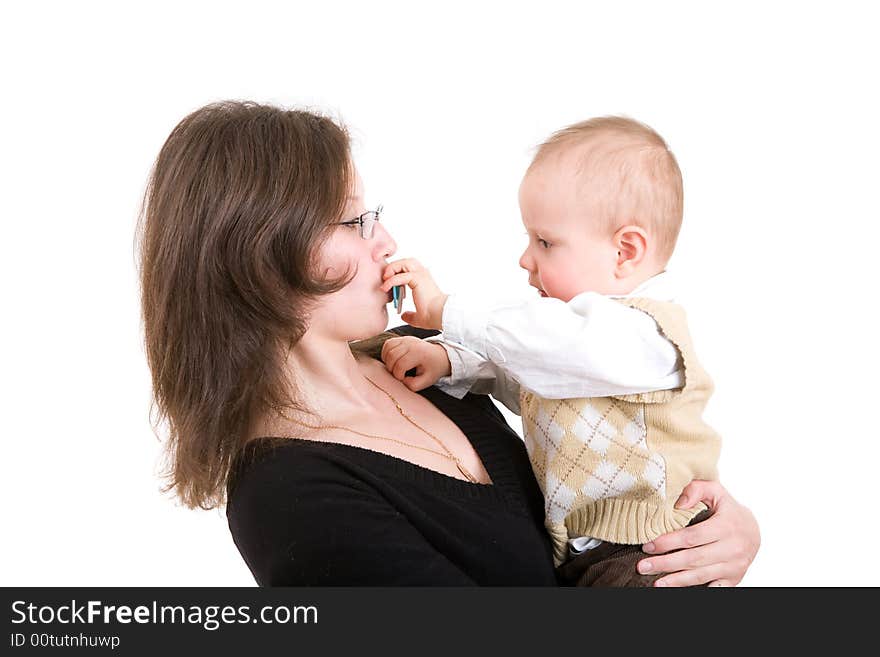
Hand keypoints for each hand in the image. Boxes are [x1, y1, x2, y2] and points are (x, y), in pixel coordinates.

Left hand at [380, 258, 447, 329]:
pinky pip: (400, 275)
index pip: (407, 268)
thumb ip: (410, 315)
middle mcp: (423, 274)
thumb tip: (404, 315)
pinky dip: (390, 280)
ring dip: (391, 269)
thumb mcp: (418, 316)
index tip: (389, 285)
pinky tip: (385, 288)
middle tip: (385, 278)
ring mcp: (421, 274)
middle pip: (405, 261)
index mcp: (423, 280)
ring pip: (403, 263)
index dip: (396, 273)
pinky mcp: (417, 278)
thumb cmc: (433, 315)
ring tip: (385, 280)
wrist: (440, 315)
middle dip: (393, 267)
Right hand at [381, 336, 451, 390]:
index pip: (401, 365)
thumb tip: (401, 380)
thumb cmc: (433, 368)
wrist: (439, 356)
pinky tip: (392, 361)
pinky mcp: (402, 338)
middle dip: (391, 369)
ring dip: (387, 361)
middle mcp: (411, 343)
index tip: (404, 379)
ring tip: (395, 368)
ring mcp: (406, 339)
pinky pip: (388, 344)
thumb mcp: (427, 381)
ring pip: (388, 349)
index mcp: (419, 353)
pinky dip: (386, 353)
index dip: (399, 375)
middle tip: (399, 375)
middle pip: (392, 356)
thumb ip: (413, 385)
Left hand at [636, 480, 759, 586]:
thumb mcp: (716, 492)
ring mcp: (734, 566)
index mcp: (727, 526)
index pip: (692, 537)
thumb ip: (696, 490)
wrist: (754, 531)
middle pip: (693, 559)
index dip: (668, 542)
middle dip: (666, 563)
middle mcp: (733, 548)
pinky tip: (678, 590)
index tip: (648, 545)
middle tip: (643, 566)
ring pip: (701, 576)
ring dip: (676, 581)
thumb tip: (678, 503)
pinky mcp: (734, 579)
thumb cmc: (728, 510)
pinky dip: (697, 589)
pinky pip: (714, 588)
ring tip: (655, 582)